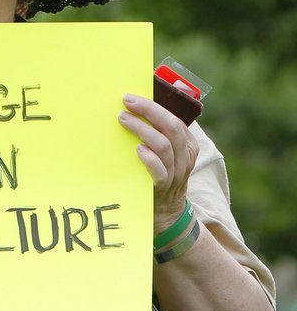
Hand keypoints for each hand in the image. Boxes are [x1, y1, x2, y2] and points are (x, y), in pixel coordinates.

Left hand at [119, 94, 199, 233]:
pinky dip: (149, 158)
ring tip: (123, 119)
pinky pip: (160, 171)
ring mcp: (176, 173)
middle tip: (126, 103)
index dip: (152, 106)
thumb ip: (156, 133)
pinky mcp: (164, 188)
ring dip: (142, 130)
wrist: (165, 212)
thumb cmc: (159, 172)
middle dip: (148, 111)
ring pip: (164, 145)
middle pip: (170, 127)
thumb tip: (131, 107)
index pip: (173, 118)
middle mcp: (185, 157)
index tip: (130, 97)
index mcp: (187, 144)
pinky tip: (137, 149)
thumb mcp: (165, 152)